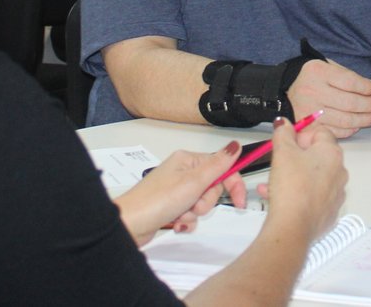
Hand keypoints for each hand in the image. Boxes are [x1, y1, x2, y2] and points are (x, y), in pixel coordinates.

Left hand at [115, 142, 248, 244]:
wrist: (129, 225)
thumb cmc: (156, 201)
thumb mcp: (193, 182)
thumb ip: (218, 165)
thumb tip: (235, 146)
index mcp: (188, 160)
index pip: (221, 166)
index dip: (233, 184)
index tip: (240, 201)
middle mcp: (182, 172)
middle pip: (212, 188)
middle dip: (206, 202)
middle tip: (193, 205)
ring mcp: (176, 190)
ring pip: (202, 203)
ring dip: (194, 213)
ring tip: (179, 214)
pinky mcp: (171, 206)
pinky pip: (190, 214)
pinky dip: (186, 221)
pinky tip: (175, 223)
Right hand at [260, 117, 346, 242]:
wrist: (293, 226)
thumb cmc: (292, 187)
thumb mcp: (282, 152)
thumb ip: (283, 133)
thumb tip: (284, 123)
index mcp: (332, 153)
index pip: (320, 132)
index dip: (301, 134)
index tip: (287, 141)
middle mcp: (339, 172)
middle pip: (317, 156)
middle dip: (295, 157)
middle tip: (279, 162)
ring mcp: (336, 194)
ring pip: (312, 178)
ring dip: (292, 177)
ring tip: (271, 183)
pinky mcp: (329, 212)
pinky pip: (312, 197)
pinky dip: (298, 194)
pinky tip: (278, 198)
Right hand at [286, 59, 370, 138]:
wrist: (282, 91)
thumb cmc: (310, 78)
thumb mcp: (325, 66)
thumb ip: (346, 75)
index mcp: (318, 72)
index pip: (350, 82)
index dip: (367, 88)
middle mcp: (312, 91)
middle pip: (351, 103)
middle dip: (370, 105)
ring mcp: (310, 111)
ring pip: (346, 120)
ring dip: (364, 119)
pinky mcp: (308, 128)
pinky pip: (336, 132)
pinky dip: (350, 129)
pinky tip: (357, 124)